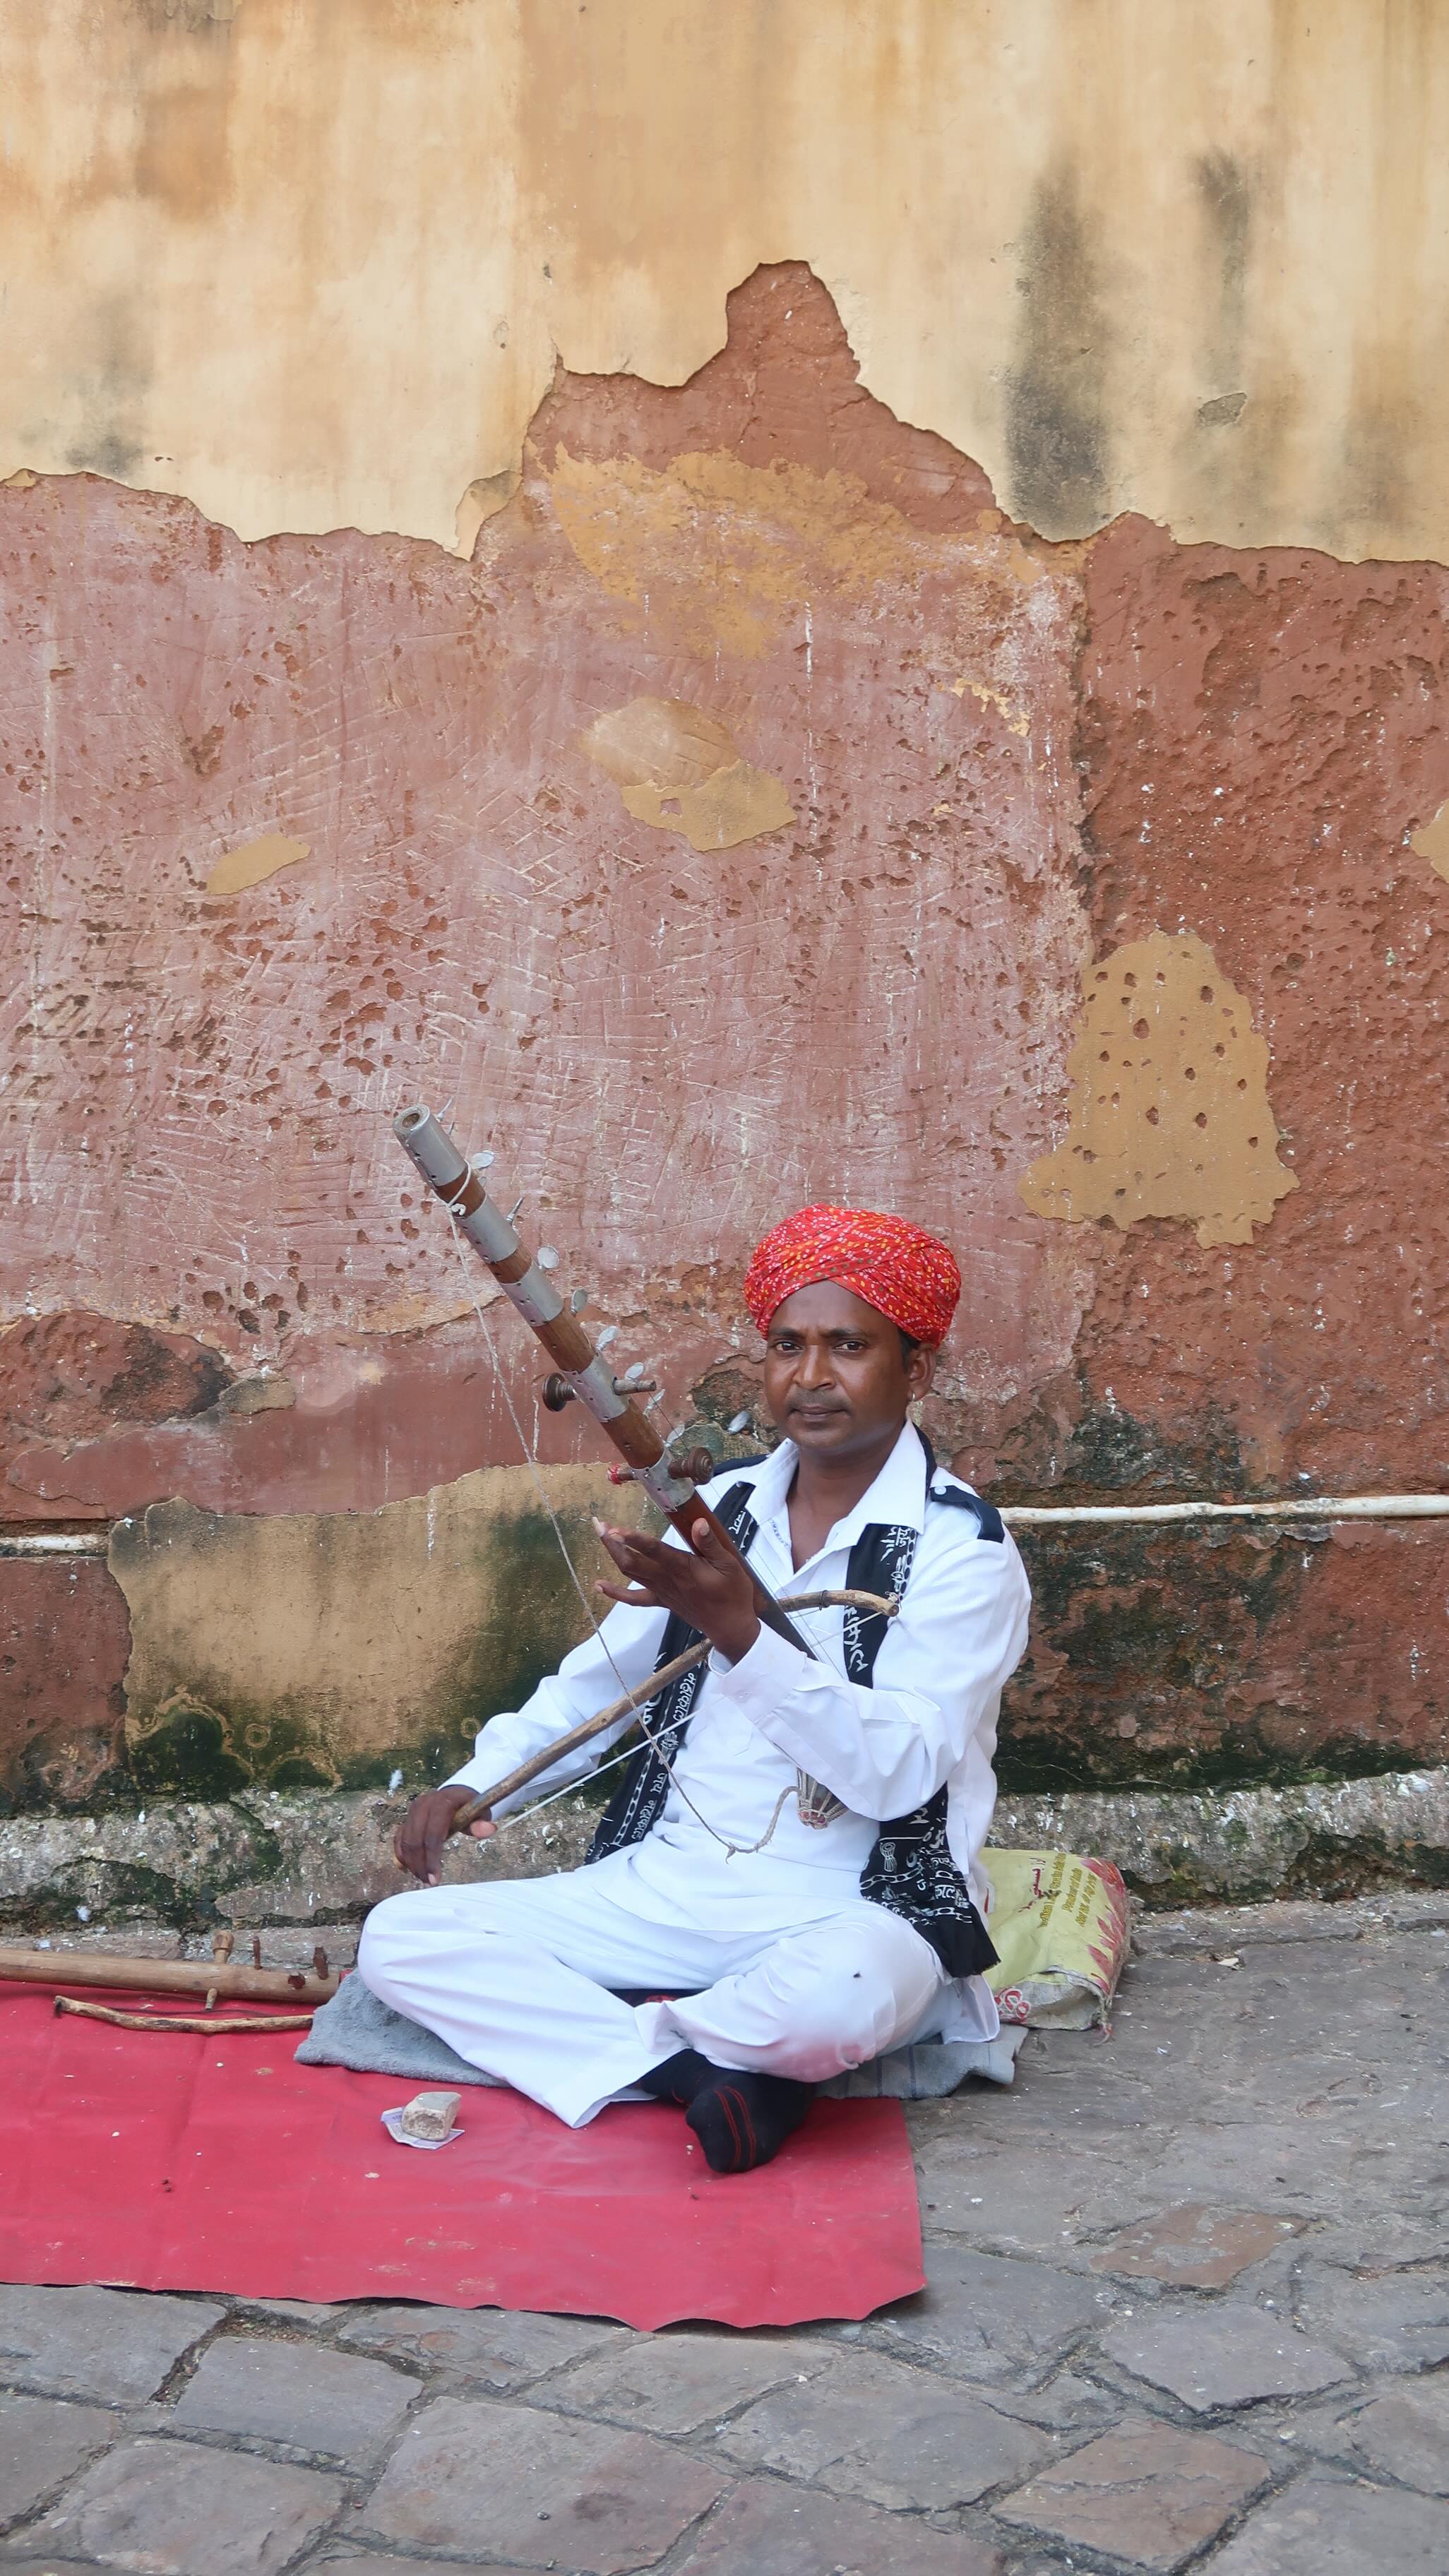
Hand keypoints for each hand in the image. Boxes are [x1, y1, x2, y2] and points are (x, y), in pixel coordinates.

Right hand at [393, 1785, 495, 1884]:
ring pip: (406, 1842)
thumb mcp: (479, 1812)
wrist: (454, 1794)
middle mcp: (423, 1805)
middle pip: (416, 1841)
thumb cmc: (468, 1806)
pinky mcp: (407, 1819)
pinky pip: (399, 1840)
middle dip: (421, 1866)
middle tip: (428, 1883)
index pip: (432, 1835)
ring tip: (423, 1879)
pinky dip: (402, 1855)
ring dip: (412, 1864)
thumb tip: (490, 1829)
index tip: (435, 1879)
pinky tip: (409, 1868)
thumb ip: (481, 1823)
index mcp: (441, 1803)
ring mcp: (412, 1812)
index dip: (432, 1859)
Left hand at [594, 1512, 760, 1664]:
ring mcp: (660, 1591)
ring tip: (601, 1536)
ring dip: (613, 1555)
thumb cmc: (732, 1594)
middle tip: (599, 1525)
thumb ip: (711, 1544)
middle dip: (613, 1543)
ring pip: (630, 1573)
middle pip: (631, 1561)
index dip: (633, 1540)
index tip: (615, 1530)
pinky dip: (616, 1593)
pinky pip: (634, 1598)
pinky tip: (599, 1585)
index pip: (653, 1550)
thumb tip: (698, 1523)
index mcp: (683, 1567)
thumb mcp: (729, 1565)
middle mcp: (666, 1579)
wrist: (729, 1626)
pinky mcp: (661, 1600)